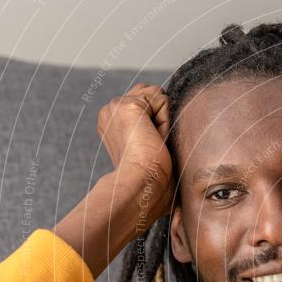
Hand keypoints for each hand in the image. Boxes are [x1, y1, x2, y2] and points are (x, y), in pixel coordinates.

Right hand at [54, 83, 174, 277]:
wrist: (141, 187)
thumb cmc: (149, 181)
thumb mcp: (149, 150)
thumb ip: (154, 129)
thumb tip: (172, 130)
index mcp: (112, 122)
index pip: (145, 102)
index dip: (157, 122)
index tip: (150, 149)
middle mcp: (110, 111)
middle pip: (151, 94)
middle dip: (160, 118)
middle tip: (153, 147)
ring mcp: (116, 106)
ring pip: (158, 98)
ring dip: (163, 122)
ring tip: (154, 144)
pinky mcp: (129, 105)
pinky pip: (162, 101)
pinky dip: (166, 121)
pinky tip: (155, 139)